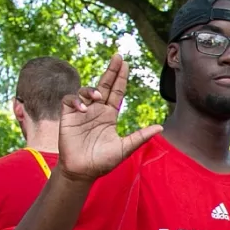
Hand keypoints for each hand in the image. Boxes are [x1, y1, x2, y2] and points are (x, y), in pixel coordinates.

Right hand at [57, 54, 162, 182]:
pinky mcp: (68, 117)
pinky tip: (83, 108)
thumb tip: (161, 127)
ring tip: (98, 97)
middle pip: (104, 85)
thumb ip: (140, 136)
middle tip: (118, 57)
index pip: (116, 92)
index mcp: (109, 115)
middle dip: (111, 71)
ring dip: (92, 90)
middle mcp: (96, 110)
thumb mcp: (125, 148)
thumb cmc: (103, 162)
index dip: (120, 78)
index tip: (125, 63)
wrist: (83, 172)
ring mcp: (82, 112)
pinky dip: (75, 100)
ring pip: (86, 91)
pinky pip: (69, 100)